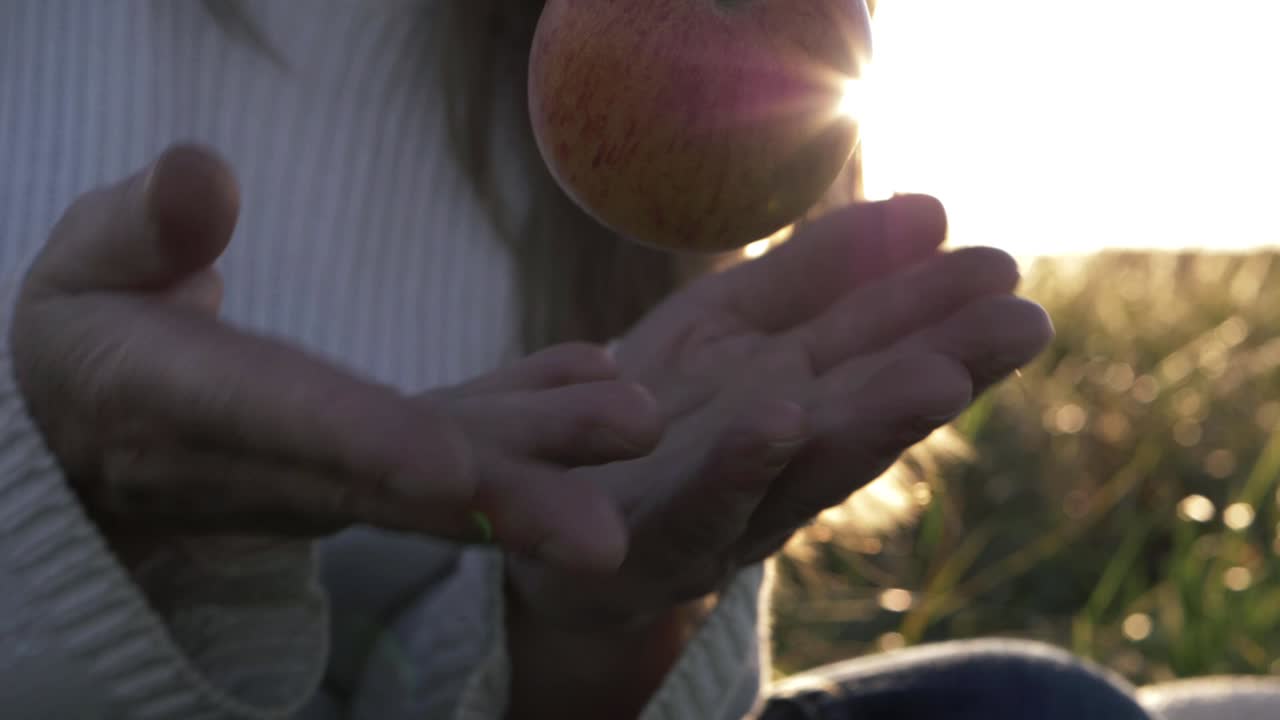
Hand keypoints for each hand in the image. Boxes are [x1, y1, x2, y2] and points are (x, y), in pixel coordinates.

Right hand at [8, 144, 659, 571]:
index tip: (455, 471)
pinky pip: (456, 436)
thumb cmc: (89, 335)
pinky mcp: (371, 457)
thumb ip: (143, 229)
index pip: (292, 427)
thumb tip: (202, 171)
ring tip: (639, 419)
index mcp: (194, 409)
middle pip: (399, 484)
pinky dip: (527, 409)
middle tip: (608, 539)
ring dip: (544, 451)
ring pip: (448, 469)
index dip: (371, 445)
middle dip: (504, 502)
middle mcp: (278, 461)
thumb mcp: (87, 267)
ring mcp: (336, 469)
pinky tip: (599, 375)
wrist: (99, 431)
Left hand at [508, 195, 1053, 625]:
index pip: (879, 351)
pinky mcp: (654, 541)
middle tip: (1022, 326)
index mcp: (801, 398)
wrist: (550, 505)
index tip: (1005, 271)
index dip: (940, 316)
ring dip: (872, 423)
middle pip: (864, 411)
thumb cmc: (654, 412)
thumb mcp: (729, 325)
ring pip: (805, 467)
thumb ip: (815, 273)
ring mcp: (723, 506)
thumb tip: (928, 207)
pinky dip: (740, 466)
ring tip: (938, 377)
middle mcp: (776, 459)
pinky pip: (699, 504)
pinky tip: (779, 417)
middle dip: (943, 368)